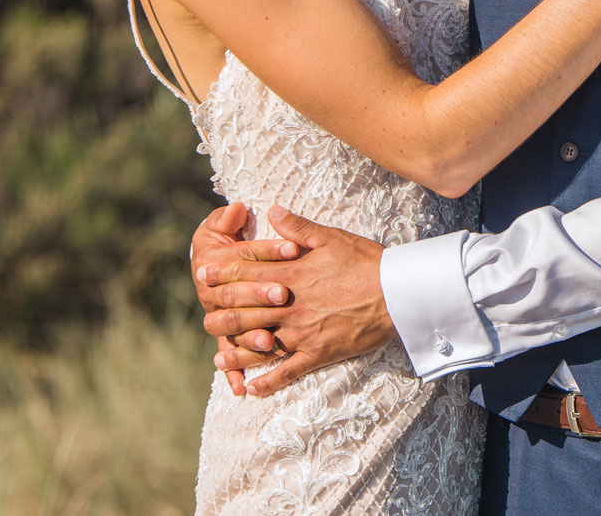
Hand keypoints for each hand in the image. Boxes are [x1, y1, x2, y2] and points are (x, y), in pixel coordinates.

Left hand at [197, 205, 395, 398]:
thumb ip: (298, 228)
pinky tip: (253, 389)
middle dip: (222, 316)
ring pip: (259, 345)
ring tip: (218, 358)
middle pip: (245, 311)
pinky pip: (287, 371)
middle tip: (205, 320)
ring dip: (236, 352)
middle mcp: (290, 306)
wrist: (397, 293)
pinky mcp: (317, 353)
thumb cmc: (366, 262)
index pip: (246, 274)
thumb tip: (272, 211)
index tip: (203, 277)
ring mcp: (301, 332)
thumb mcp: (331, 237)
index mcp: (291, 275)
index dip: (222, 275)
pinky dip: (268, 381)